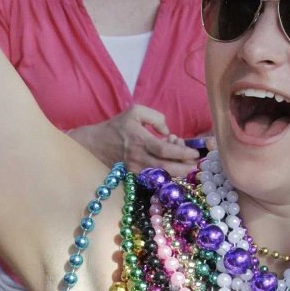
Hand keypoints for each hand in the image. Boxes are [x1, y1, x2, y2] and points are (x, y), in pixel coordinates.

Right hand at [68, 105, 200, 177]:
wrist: (94, 144)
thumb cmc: (117, 126)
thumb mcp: (135, 112)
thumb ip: (155, 117)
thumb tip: (168, 131)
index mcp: (139, 139)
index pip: (164, 150)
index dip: (181, 152)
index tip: (194, 152)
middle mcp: (138, 157)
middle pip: (165, 168)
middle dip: (184, 168)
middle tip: (195, 164)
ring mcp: (135, 169)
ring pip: (161, 176)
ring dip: (177, 172)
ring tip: (186, 164)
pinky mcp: (133, 176)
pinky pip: (154, 178)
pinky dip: (166, 174)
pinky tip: (171, 166)